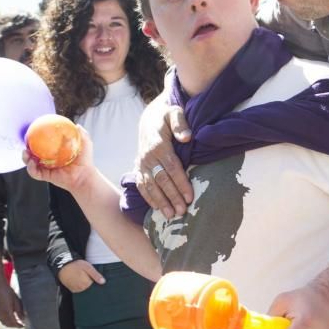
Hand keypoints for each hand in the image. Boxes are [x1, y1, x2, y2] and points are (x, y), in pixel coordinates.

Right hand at [0, 281, 23, 327]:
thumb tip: (23, 318)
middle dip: (14, 326)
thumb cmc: (8, 292)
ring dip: (9, 324)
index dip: (18, 325)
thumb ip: (19, 311)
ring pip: (3, 322)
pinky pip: (0, 319)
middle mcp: (1, 314)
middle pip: (8, 324)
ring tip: (16, 321)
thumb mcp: (16, 301)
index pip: (13, 323)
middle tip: (20, 324)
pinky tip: (9, 317)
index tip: (23, 326)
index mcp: (7, 312)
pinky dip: (5, 321)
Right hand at [24, 126, 95, 194]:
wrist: (85, 175)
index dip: (36, 140)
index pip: (43, 145)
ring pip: (31, 164)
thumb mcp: (85, 144)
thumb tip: (77, 125)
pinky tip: (32, 163)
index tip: (32, 133)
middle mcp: (49, 160)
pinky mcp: (46, 176)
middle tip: (26, 143)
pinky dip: (31, 168)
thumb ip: (82, 134)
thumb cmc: (85, 161)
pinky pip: (35, 173)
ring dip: (26, 159)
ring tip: (26, 153)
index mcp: (55, 152)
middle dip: (27, 149)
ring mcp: (47, 168)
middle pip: (33, 154)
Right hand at [57, 260, 105, 292]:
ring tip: (81, 276)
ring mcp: (76, 290)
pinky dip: (80, 286)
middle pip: (90, 287)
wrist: (63, 266)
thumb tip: (103, 282)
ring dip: (84, 284)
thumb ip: (96, 275)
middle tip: (85, 274)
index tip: (91, 275)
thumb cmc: (76, 265)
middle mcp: (81, 289)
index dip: (94, 279)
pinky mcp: (72, 290)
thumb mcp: (88, 267)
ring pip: (84, 289)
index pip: (95, 285)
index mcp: (87, 284)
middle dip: (89, 282)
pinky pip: (79, 290)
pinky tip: (78, 280)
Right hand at [134, 99, 192, 219]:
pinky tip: (157, 209)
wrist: (149, 118)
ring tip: (171, 215)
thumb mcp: (174, 113)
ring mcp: (142, 163)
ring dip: (161, 201)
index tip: (190, 197)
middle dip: (172, 197)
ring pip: (151, 185)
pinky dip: (149, 198)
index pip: (172, 167)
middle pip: (161, 180)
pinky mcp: (139, 167)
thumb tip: (186, 137)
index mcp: (158, 144)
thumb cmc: (166, 116)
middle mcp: (148, 156)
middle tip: (183, 211)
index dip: (181, 183)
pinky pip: (142, 185)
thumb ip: (180, 123)